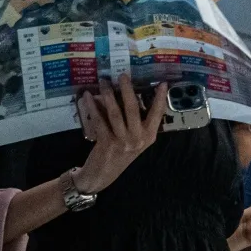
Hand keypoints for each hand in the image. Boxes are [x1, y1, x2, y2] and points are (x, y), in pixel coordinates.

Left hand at [73, 72, 164, 193]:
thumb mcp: (135, 141)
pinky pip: (99, 121)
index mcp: (148, 137)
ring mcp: (122, 141)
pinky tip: (87, 97)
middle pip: (133, 109)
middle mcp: (138, 138)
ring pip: (115, 113)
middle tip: (123, 75)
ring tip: (104, 82)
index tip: (162, 83)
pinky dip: (93, 107)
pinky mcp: (106, 143)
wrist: (102, 175)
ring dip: (108, 95)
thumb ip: (136, 124)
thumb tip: (130, 97)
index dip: (159, 98)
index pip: (157, 114)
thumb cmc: (120, 155)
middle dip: (127, 89)